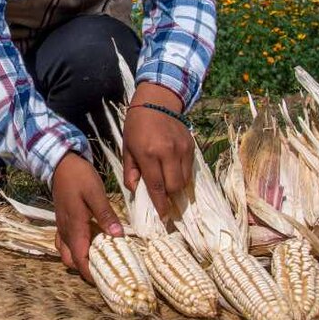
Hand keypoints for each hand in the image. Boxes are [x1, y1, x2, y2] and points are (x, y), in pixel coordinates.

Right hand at [51, 152, 122, 282]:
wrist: (60, 163)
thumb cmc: (79, 177)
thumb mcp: (96, 194)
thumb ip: (106, 215)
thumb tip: (118, 237)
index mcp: (74, 227)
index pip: (80, 259)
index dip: (90, 274)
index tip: (104, 282)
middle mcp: (65, 230)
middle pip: (70, 260)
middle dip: (84, 270)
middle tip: (103, 271)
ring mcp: (61, 225)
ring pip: (65, 252)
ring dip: (78, 259)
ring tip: (96, 259)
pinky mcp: (62, 219)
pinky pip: (64, 241)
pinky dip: (73, 248)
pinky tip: (87, 243)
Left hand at [122, 83, 193, 217]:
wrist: (156, 102)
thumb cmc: (136, 126)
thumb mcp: (127, 148)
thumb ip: (130, 171)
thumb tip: (135, 191)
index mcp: (149, 153)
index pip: (157, 186)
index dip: (160, 204)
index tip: (163, 217)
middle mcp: (168, 152)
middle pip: (174, 186)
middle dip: (169, 196)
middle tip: (163, 198)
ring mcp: (182, 149)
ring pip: (185, 180)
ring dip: (177, 187)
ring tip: (168, 185)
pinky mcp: (191, 146)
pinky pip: (190, 169)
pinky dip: (183, 175)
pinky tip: (174, 172)